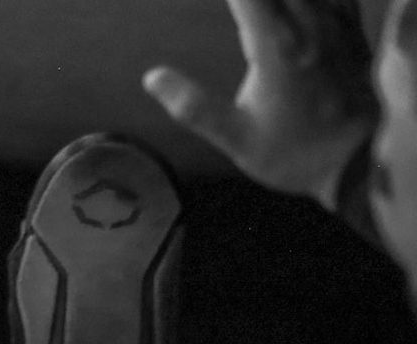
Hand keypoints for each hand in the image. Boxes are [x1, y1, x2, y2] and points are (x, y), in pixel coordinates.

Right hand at [143, 0, 377, 206]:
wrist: (359, 159)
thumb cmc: (293, 153)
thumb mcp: (236, 138)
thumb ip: (195, 107)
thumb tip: (153, 77)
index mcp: (277, 47)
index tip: (220, 4)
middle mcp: (310, 25)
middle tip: (234, 7)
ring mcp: (335, 23)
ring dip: (274, 0)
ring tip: (253, 8)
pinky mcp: (351, 29)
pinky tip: (294, 8)